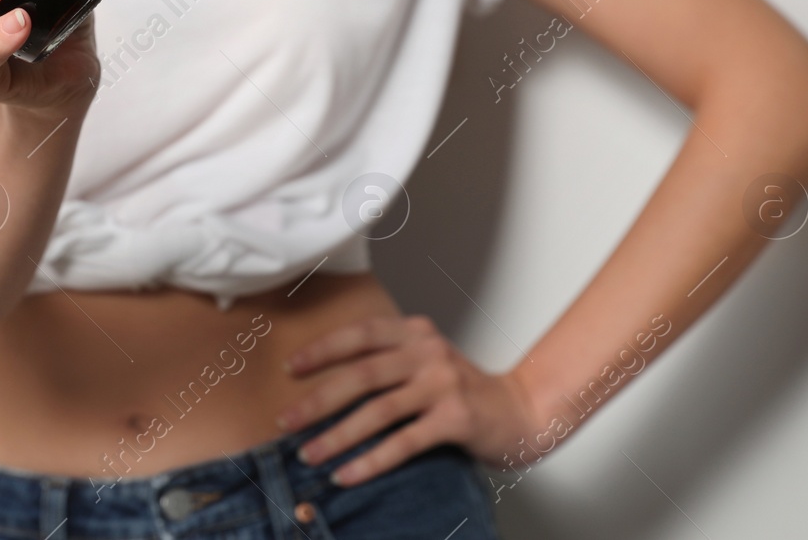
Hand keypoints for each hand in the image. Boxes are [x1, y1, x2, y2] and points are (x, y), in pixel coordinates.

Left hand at [277, 314, 540, 485]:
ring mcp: (443, 385)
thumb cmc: (462, 390)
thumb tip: (324, 381)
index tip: (290, 369)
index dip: (322, 350)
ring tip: (308, 454)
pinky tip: (346, 475)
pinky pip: (403, 443)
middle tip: (285, 421)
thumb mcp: (425, 361)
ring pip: (378, 411)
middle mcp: (428, 353)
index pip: (360, 334)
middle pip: (361, 374)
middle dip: (317, 399)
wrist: (522, 411)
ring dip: (337, 435)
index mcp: (415, 333)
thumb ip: (387, 360)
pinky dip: (371, 461)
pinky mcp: (456, 420)